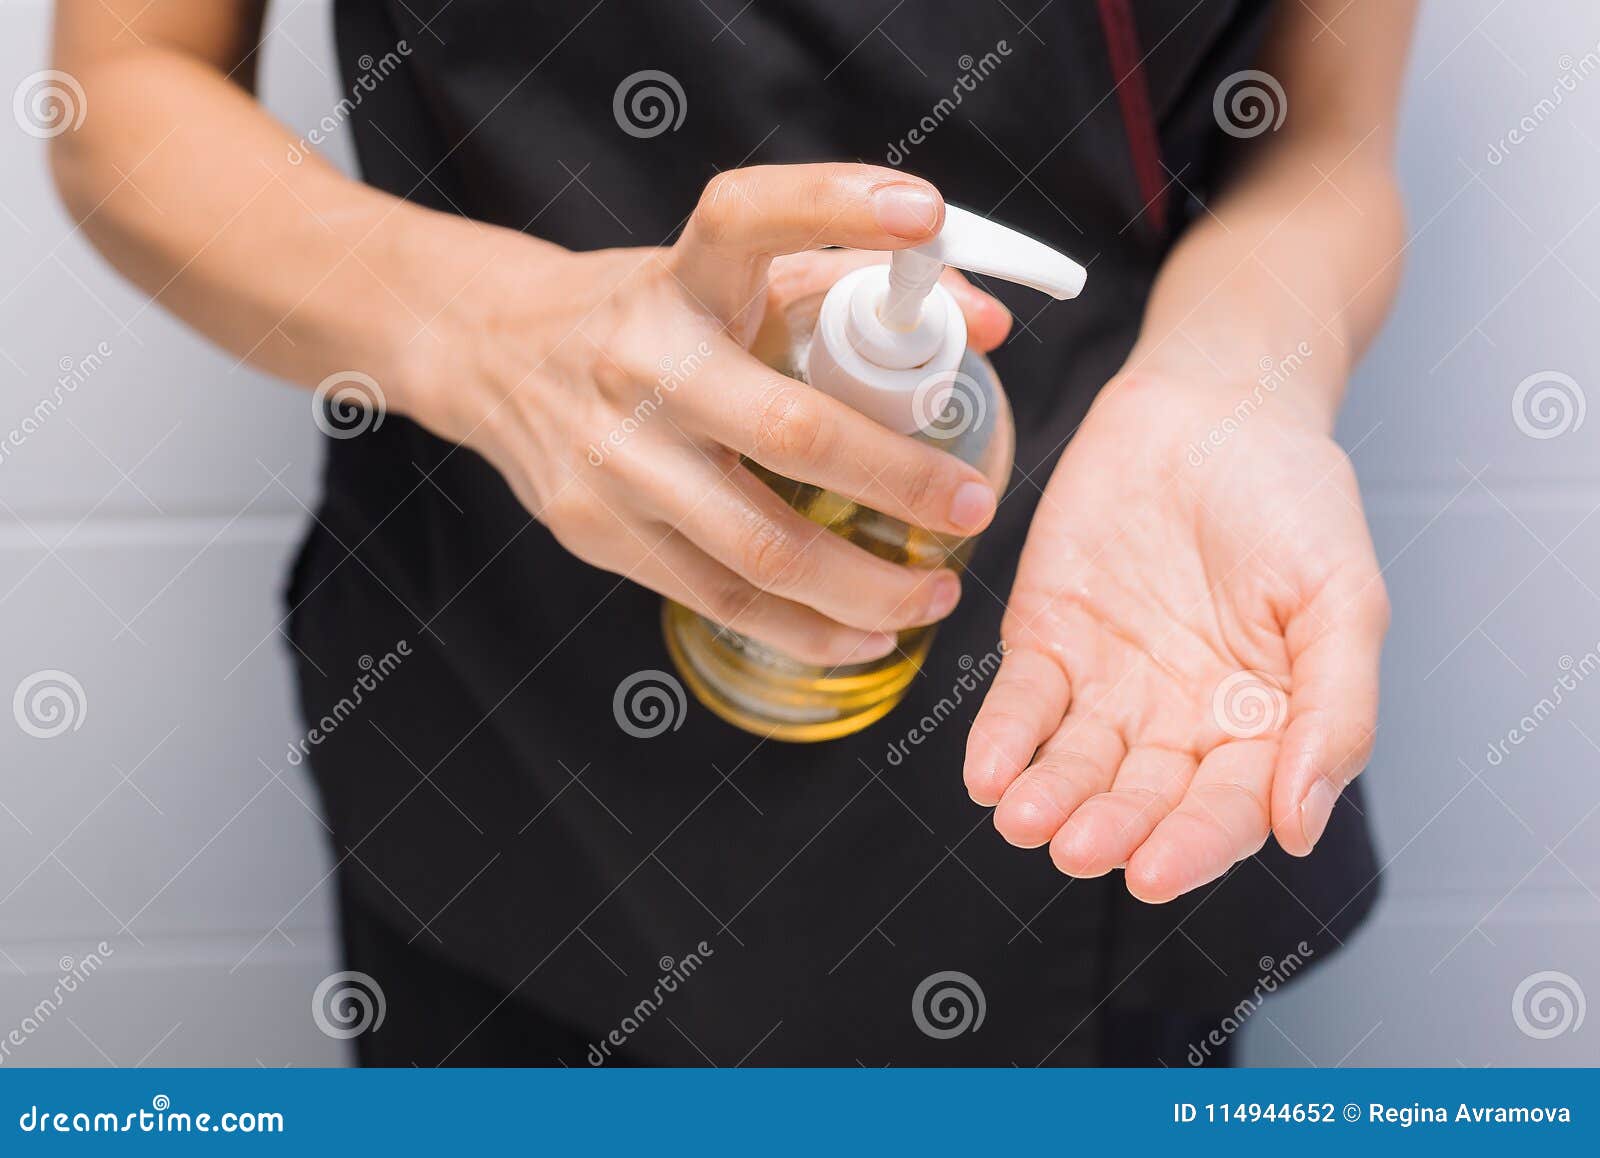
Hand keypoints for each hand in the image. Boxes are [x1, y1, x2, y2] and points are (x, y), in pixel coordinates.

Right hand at [410, 164, 1011, 665]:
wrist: (496, 358)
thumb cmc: (647, 315)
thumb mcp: (729, 278)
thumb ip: (850, 285)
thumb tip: (982, 328)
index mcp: (679, 278)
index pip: (749, 219)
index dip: (837, 205)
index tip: (927, 214)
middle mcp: (641, 363)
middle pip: (791, 431)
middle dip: (902, 480)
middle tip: (974, 505)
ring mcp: (614, 458)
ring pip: (762, 548)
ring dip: (867, 586)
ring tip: (935, 594)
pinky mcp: (597, 530)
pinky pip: (721, 600)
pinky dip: (808, 631)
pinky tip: (868, 636)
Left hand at [964, 374, 1388, 901]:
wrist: (1213, 406)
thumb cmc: (1292, 499)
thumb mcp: (1343, 600)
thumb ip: (1334, 711)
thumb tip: (1301, 826)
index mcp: (1260, 729)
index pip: (1225, 809)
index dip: (1193, 845)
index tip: (1156, 873)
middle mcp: (1178, 724)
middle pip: (1141, 799)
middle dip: (1110, 829)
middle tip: (1082, 848)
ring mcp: (1108, 687)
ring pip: (1074, 764)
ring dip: (1047, 798)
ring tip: (1025, 818)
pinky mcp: (1047, 640)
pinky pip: (1020, 704)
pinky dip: (1003, 739)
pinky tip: (988, 771)